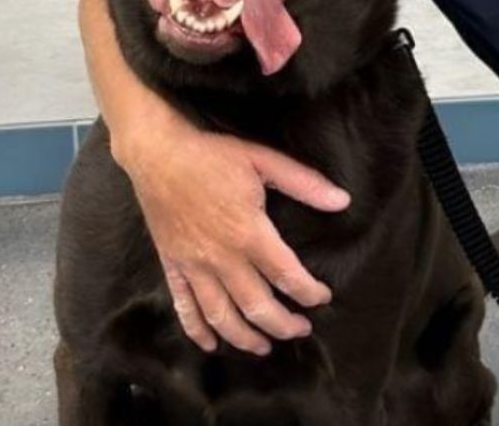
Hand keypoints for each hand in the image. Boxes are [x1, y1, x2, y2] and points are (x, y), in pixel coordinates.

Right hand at [80, 0, 350, 354]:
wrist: (156, 152)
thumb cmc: (211, 154)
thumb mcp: (263, 159)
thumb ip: (303, 183)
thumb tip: (342, 200)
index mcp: (249, 232)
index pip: (287, 275)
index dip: (309, 292)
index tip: (322, 297)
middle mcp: (221, 257)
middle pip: (257, 306)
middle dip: (283, 324)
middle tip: (300, 329)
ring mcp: (193, 265)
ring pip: (221, 316)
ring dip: (245, 337)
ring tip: (265, 346)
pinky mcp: (171, 265)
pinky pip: (184, 307)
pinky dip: (197, 331)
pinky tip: (212, 345)